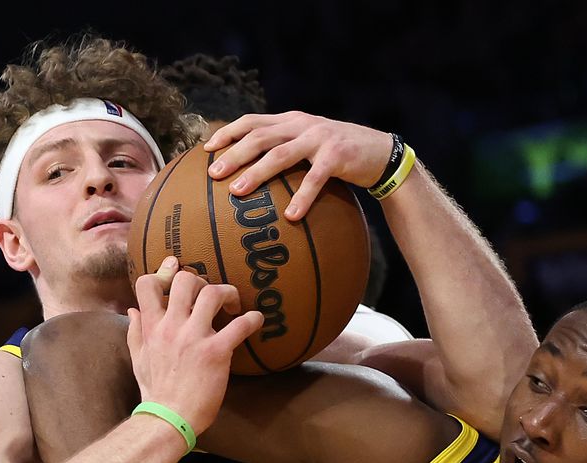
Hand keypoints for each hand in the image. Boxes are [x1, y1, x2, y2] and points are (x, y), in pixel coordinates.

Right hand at [128, 257, 263, 432]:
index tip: (176, 274)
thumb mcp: (138, 359)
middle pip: (185, 280)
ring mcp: (194, 338)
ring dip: (228, 293)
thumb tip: (133, 309)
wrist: (169, 419)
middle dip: (201, 281)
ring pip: (212, 293)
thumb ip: (136, 332)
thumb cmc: (155, 392)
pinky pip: (240, 325)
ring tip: (234, 305)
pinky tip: (256, 321)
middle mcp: (172, 327)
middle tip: (212, 296)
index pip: (147, 285)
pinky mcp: (216, 352)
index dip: (163, 274)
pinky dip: (252, 319)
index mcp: (152, 327)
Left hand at [205, 111, 393, 219]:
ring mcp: (320, 138)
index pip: (252, 121)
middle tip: (213, 174)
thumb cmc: (339, 156)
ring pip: (280, 154)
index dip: (228, 132)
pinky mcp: (337, 156)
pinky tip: (290, 216)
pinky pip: (315, 179)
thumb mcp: (310, 146)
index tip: (206, 149)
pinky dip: (302, 197)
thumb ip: (285, 150)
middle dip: (233, 154)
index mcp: (291, 121)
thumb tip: (250, 174)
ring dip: (256, 173)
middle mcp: (302, 125)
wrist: (381, 154)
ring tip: (237, 191)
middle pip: (260, 136)